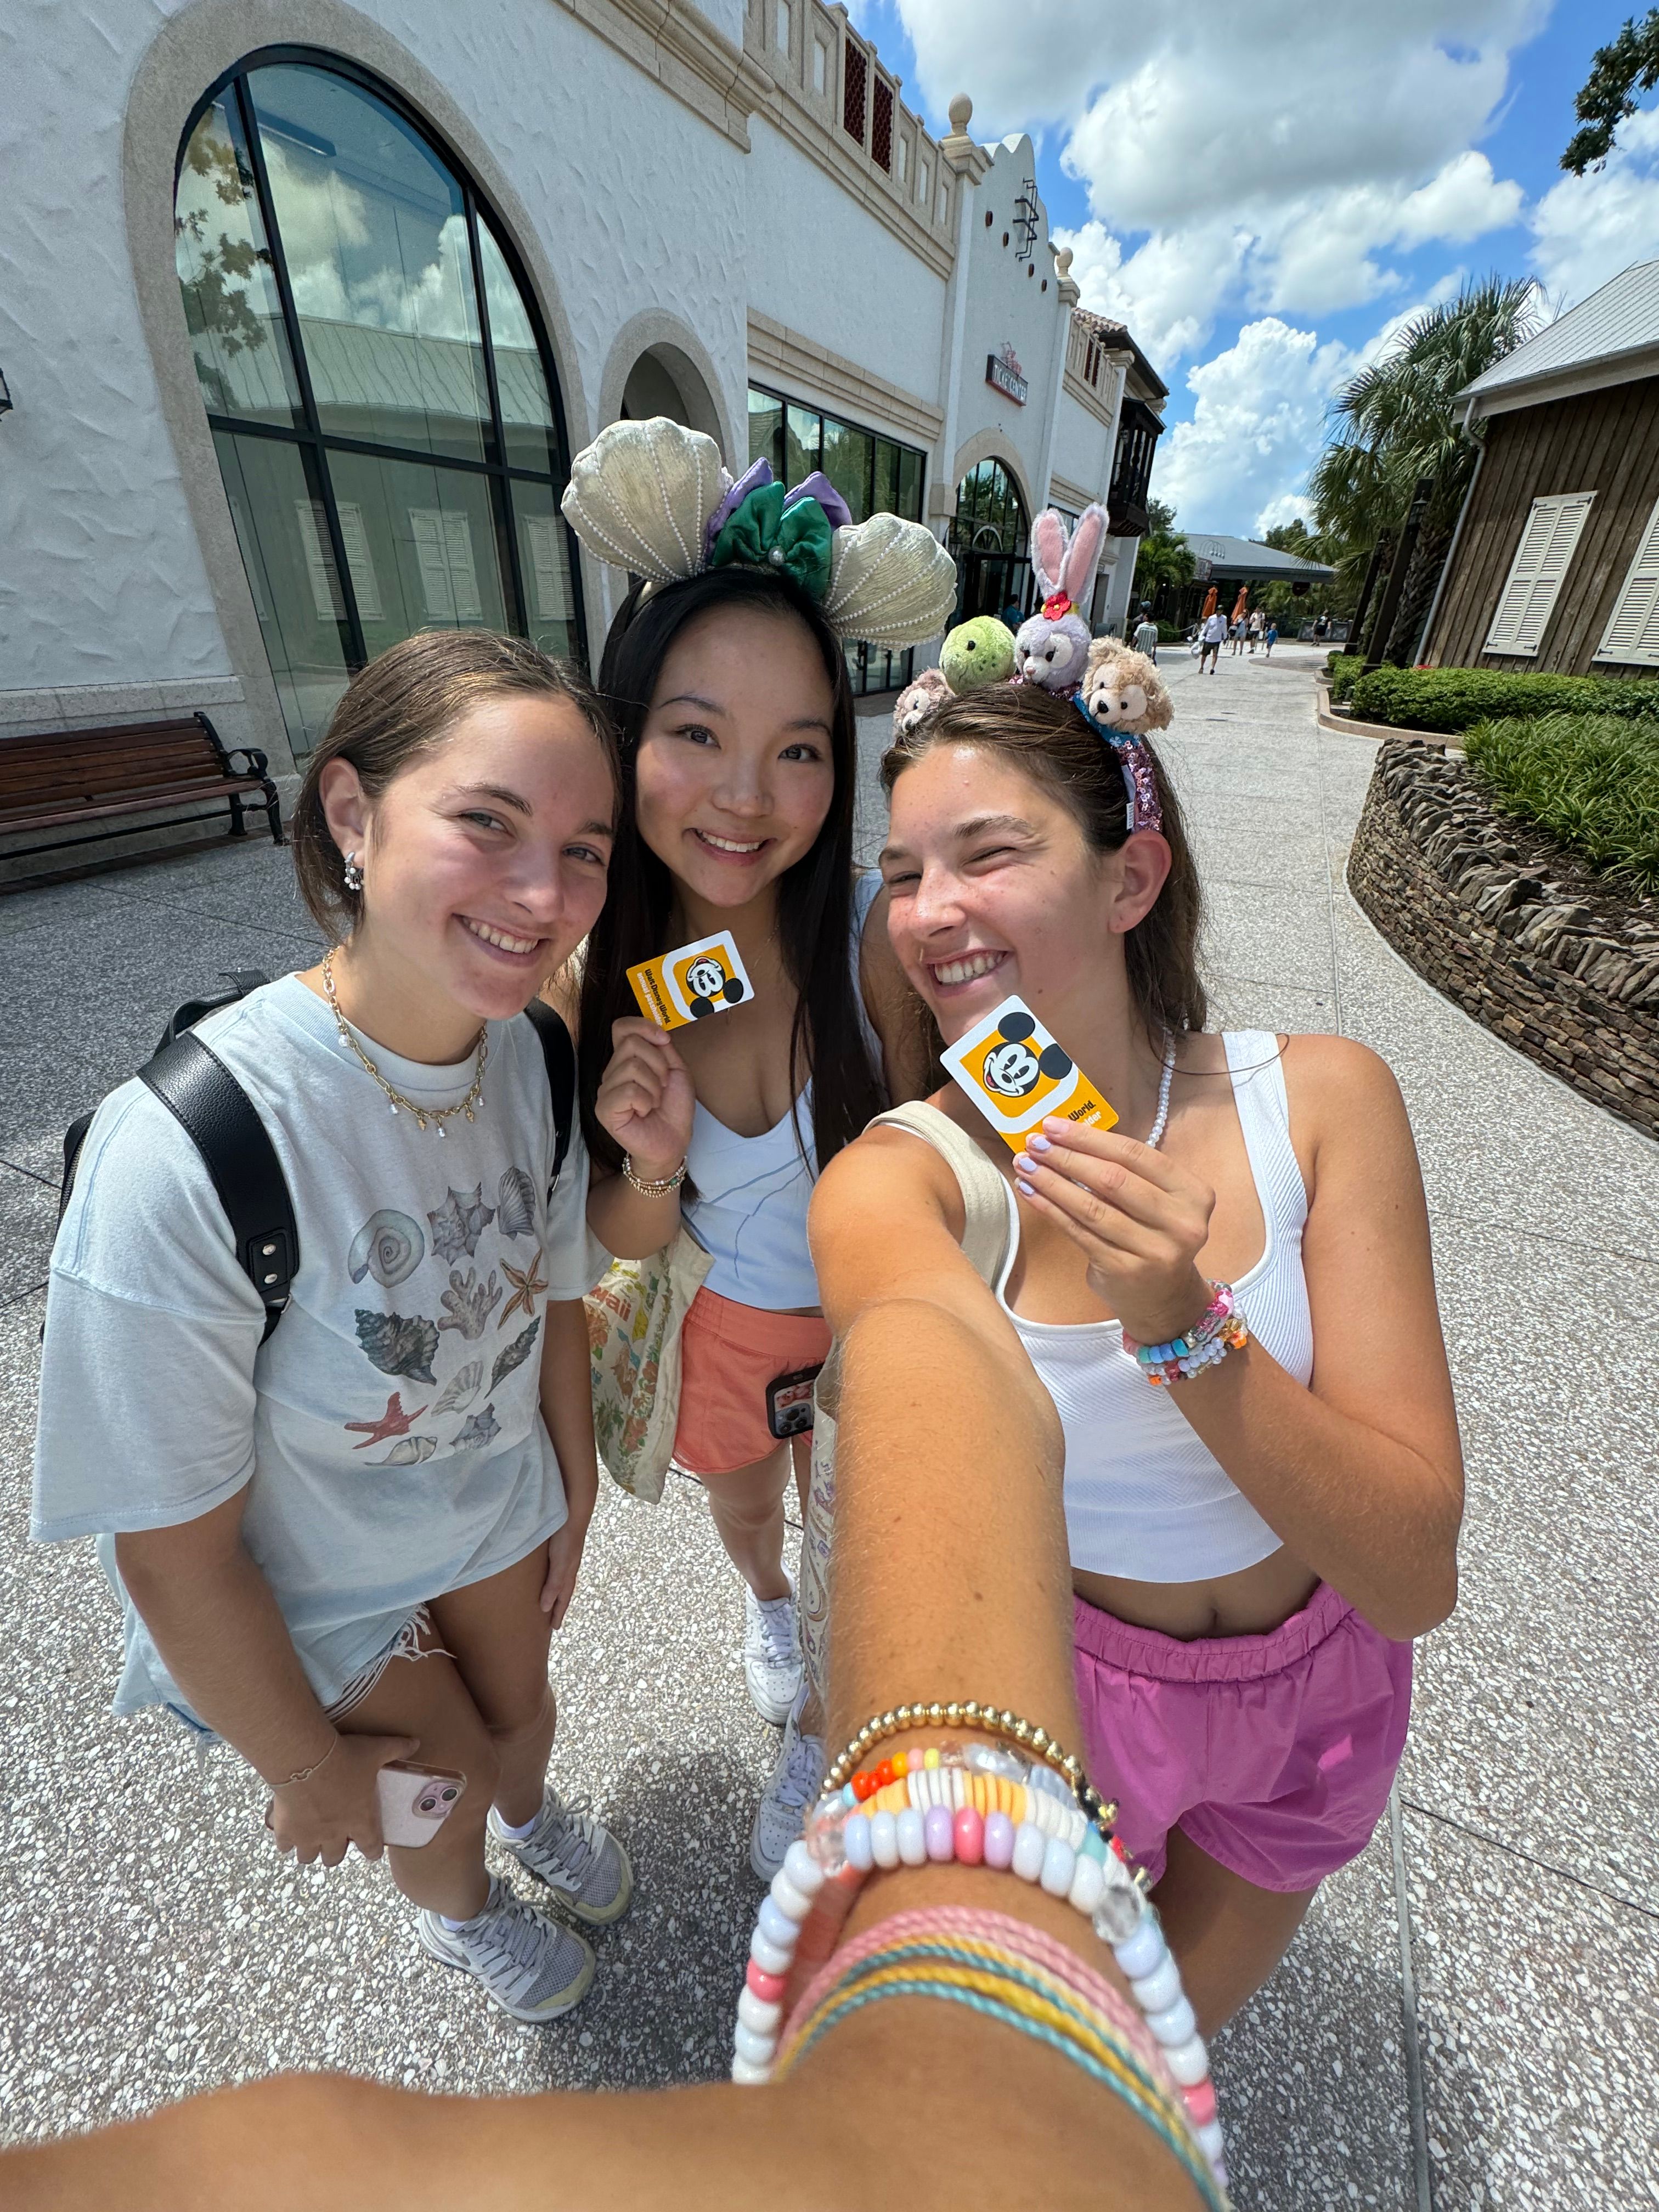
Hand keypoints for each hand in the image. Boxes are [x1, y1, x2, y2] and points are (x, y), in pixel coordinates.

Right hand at [265, 1731, 419, 1866]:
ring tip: (309, 1837)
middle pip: (334, 1858)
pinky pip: (284, 1846)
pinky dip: (285, 1841)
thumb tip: (416, 1743)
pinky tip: (286, 1829)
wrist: (305, 1759)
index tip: (371, 1850)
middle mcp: (334, 1835)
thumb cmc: (345, 1756)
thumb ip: (397, 1749)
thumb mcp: (376, 1750)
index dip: (372, 1851)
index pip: (371, 1848)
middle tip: (334, 1839)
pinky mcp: (286, 1831)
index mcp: (360, 1820)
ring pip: (308, 1857)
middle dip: (335, 1852)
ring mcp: (308, 1836)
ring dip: (310, 1850)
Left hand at [540, 1517, 587, 1625]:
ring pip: (559, 1580)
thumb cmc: (566, 1539)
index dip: (559, 1613)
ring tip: (547, 1599)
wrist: (573, 1512)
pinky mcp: (559, 1547)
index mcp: (568, 1574)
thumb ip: (553, 1585)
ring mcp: (565, 1557)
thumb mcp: (560, 1564)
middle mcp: (568, 1567)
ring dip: (555, 1592)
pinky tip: (545, 1572)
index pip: (563, 1598)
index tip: (555, 1628)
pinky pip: (554, 1568)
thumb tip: (544, 1608)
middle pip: (563, 1591)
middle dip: (558, 1605)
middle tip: (551, 1619)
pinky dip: (551, 1577)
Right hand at [594, 1018, 693, 1181]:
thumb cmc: (673, 1109)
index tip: (664, 1041)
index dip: (643, 1026)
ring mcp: (606, 1090)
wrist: (673, 1141)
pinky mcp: (604, 1109)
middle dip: (658, 1064)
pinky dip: (645, 1100)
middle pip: (631, 1044)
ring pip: (632, 1067)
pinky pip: (628, 1091)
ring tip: (654, 1102)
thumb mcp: (676, 1071)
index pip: (621, 1027)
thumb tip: (656, 1032)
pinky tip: (645, 1111)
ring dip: (654, 1086)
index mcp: (626, 1060)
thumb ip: (663, 1049)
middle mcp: (612, 1072)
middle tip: (663, 1086)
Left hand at [1012, 1118, 1214, 1344]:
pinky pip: (1079, 1231)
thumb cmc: (1154, 1238)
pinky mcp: (1124, 1271)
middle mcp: (1181, 1223)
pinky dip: (1050, 1208)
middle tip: (1035, 1142)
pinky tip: (1030, 1192)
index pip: (1136, 1155)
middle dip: (1067, 1156)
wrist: (1165, 1300)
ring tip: (1026, 1164)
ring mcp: (1154, 1251)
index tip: (1055, 1125)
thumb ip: (1129, 1173)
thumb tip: (1067, 1138)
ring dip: (1052, 1181)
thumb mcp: (1158, 1202)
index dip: (1091, 1138)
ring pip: (1092, 1206)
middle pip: (1113, 1179)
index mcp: (1193, 1194)